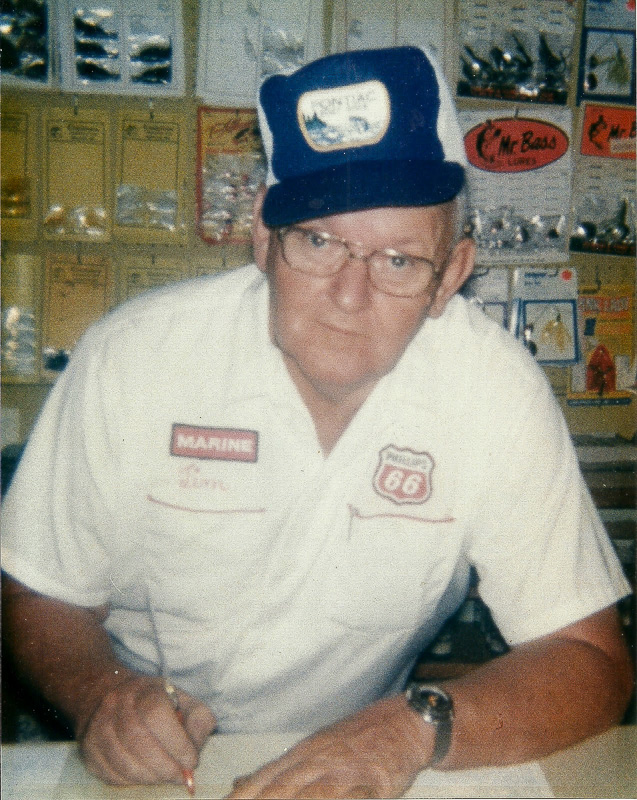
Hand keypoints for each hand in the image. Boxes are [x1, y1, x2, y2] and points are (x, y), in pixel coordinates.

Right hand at [77, 674, 215, 786]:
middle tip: (180, 776)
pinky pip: (110, 774)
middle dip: (165, 767)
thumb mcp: (183, 701)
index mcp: (144, 691)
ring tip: (164, 776)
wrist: (107, 694)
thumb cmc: (153, 702)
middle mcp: (116, 706)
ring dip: (149, 777)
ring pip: (123, 762)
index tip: (191, 760)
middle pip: (139, 742)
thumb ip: (197, 722)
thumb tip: (194, 755)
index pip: (157, 716)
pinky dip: (132, 781)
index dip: (177, 743)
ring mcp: (98, 728)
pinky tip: (144, 774)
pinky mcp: (88, 750)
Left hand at [225, 695, 431, 798]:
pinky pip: (347, 796)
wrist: (403, 722)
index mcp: (301, 754)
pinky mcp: (369, 780)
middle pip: (278, 789)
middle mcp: (316, 760)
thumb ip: (283, 771)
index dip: (241, 795)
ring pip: (307, 793)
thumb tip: (241, 783)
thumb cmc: (359, 741)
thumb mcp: (317, 749)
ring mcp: (341, 770)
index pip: (262, 778)